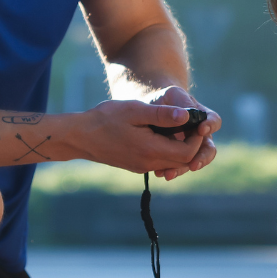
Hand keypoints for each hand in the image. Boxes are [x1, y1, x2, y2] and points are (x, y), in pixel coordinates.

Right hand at [77, 94, 220, 174]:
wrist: (80, 136)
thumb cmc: (106, 119)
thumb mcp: (135, 110)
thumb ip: (161, 115)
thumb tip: (187, 116)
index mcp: (151, 150)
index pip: (188, 152)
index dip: (196, 138)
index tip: (194, 121)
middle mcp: (149, 163)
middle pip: (183, 161)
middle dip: (192, 143)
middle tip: (190, 124)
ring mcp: (142, 166)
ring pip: (173, 163)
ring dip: (180, 147)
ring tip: (177, 126)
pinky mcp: (136, 165)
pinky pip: (160, 162)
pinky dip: (168, 151)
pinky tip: (162, 133)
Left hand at [139, 86, 220, 180]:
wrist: (151, 109)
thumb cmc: (165, 99)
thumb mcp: (172, 94)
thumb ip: (181, 103)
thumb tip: (185, 116)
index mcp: (203, 117)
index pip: (214, 121)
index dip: (210, 126)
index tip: (201, 130)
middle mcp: (200, 135)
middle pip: (209, 149)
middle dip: (202, 158)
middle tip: (193, 164)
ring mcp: (190, 147)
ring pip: (193, 161)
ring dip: (183, 168)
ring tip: (170, 174)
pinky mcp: (177, 157)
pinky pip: (177, 166)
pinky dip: (170, 170)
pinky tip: (160, 173)